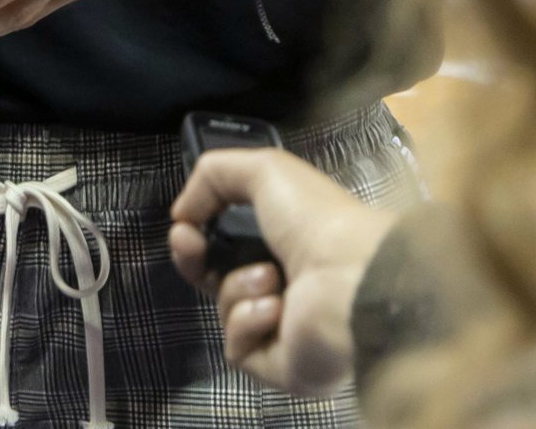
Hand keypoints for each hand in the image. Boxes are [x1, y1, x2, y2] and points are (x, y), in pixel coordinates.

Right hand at [167, 147, 396, 395]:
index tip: (184, 226)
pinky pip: (238, 347)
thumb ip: (214, 175)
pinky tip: (276, 308)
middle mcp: (286, 287)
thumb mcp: (266, 170)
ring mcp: (283, 330)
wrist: (352, 277)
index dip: (197, 237)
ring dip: (239, 288)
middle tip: (192, 246)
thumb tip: (183, 210)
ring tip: (272, 278)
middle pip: (216, 281)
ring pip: (225, 311)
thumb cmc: (319, 222)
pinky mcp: (280, 365)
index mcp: (286, 245)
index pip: (226, 247)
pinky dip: (249, 322)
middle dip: (196, 261)